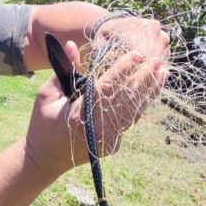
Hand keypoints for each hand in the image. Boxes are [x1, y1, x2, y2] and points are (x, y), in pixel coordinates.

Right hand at [24, 18, 169, 176]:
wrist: (45, 160)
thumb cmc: (43, 124)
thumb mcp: (47, 95)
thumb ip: (64, 70)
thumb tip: (72, 44)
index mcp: (79, 115)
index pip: (106, 88)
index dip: (122, 70)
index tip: (136, 54)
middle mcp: (97, 129)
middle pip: (126, 99)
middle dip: (143, 78)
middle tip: (157, 59)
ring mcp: (107, 140)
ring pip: (134, 111)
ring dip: (149, 91)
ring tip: (162, 72)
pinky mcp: (113, 144)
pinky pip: (130, 120)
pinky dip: (141, 104)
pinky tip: (151, 89)